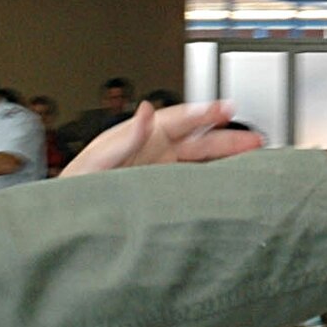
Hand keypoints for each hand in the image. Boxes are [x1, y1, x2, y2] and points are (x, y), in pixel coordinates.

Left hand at [61, 101, 261, 177]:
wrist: (72, 216)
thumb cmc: (77, 186)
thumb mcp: (98, 161)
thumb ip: (125, 138)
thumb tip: (146, 111)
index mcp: (141, 136)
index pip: (180, 119)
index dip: (204, 113)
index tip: (227, 109)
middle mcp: (154, 151)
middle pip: (198, 139)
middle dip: (227, 136)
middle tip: (254, 137)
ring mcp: (161, 171)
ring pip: (201, 159)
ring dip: (226, 156)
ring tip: (253, 154)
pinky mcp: (163, 191)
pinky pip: (195, 180)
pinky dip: (214, 178)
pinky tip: (231, 181)